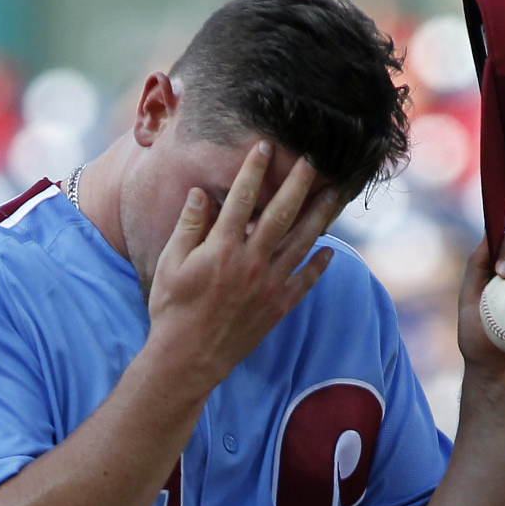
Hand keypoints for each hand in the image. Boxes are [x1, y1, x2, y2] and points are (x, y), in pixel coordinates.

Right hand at [146, 141, 339, 391]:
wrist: (188, 358)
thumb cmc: (172, 309)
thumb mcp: (170, 263)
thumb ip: (188, 226)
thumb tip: (202, 193)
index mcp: (222, 248)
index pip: (242, 198)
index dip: (254, 170)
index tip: (264, 147)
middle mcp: (251, 262)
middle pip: (280, 214)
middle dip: (297, 183)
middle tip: (312, 160)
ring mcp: (269, 285)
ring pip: (301, 242)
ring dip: (319, 215)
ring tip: (334, 194)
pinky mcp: (278, 306)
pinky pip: (305, 281)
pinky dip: (319, 265)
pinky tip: (329, 250)